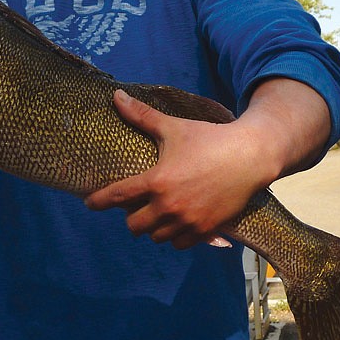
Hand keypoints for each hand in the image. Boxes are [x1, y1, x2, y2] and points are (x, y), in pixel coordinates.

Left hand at [85, 89, 268, 249]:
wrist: (250, 156)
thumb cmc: (208, 139)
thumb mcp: (173, 127)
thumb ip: (142, 116)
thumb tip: (116, 95)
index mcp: (156, 181)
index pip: (117, 196)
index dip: (98, 201)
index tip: (89, 203)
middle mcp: (169, 206)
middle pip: (134, 225)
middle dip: (131, 216)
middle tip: (134, 205)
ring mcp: (188, 221)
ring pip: (156, 237)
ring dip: (152, 227)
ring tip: (155, 214)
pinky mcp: (206, 230)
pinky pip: (179, 244)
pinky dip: (174, 236)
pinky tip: (175, 223)